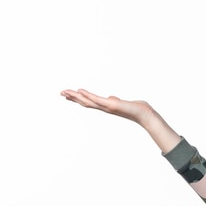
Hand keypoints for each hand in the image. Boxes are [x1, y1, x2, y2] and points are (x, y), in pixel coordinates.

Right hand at [60, 88, 181, 152]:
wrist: (144, 114)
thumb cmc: (135, 109)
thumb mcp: (122, 103)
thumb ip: (114, 101)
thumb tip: (110, 98)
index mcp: (106, 107)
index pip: (89, 102)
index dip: (78, 99)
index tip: (69, 95)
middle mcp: (104, 108)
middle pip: (85, 102)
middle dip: (73, 98)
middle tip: (61, 93)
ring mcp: (107, 107)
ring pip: (88, 101)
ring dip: (76, 96)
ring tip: (66, 91)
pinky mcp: (111, 105)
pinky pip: (97, 100)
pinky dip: (88, 95)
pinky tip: (80, 91)